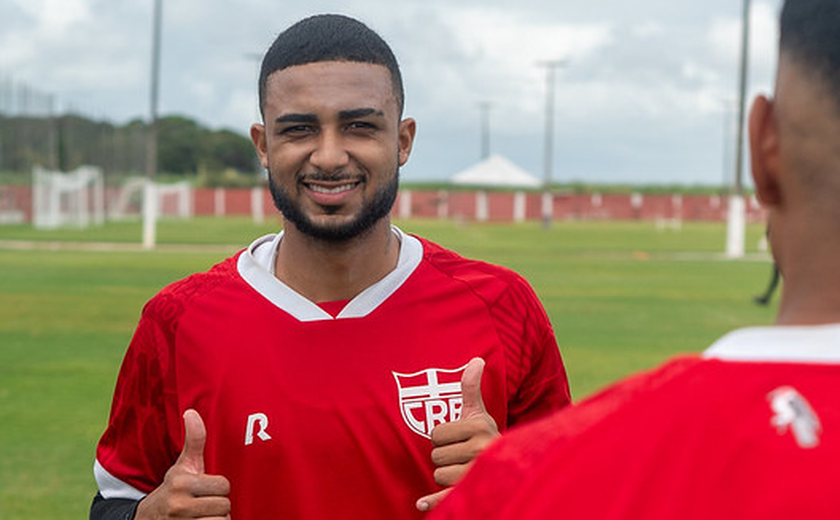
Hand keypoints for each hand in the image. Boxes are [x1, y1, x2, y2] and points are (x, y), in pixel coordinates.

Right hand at [135, 409, 231, 518]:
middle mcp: (178, 505)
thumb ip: (194, 440)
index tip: (206, 488)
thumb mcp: (182, 466)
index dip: (219, 487)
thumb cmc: (173, 489)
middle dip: (218, 505)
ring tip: (203, 515)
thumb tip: (191, 412)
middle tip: (205, 503)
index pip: (224, 485)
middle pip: (224, 505)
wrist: (149, 519)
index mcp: (180, 483)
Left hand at [416, 357, 498, 511]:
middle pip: (436, 456)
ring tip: (464, 470)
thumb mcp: (479, 413)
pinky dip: (433, 502)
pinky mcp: (472, 492)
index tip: (459, 439)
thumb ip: (471, 388)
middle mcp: (482, 450)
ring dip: (446, 476)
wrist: (507, 466)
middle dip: (445, 457)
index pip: (436, 434)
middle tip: (462, 456)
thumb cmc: (485, 438)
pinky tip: (422, 503)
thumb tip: (476, 359)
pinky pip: (446, 498)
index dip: (443, 438)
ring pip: (439, 475)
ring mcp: (478, 473)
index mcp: (480, 428)